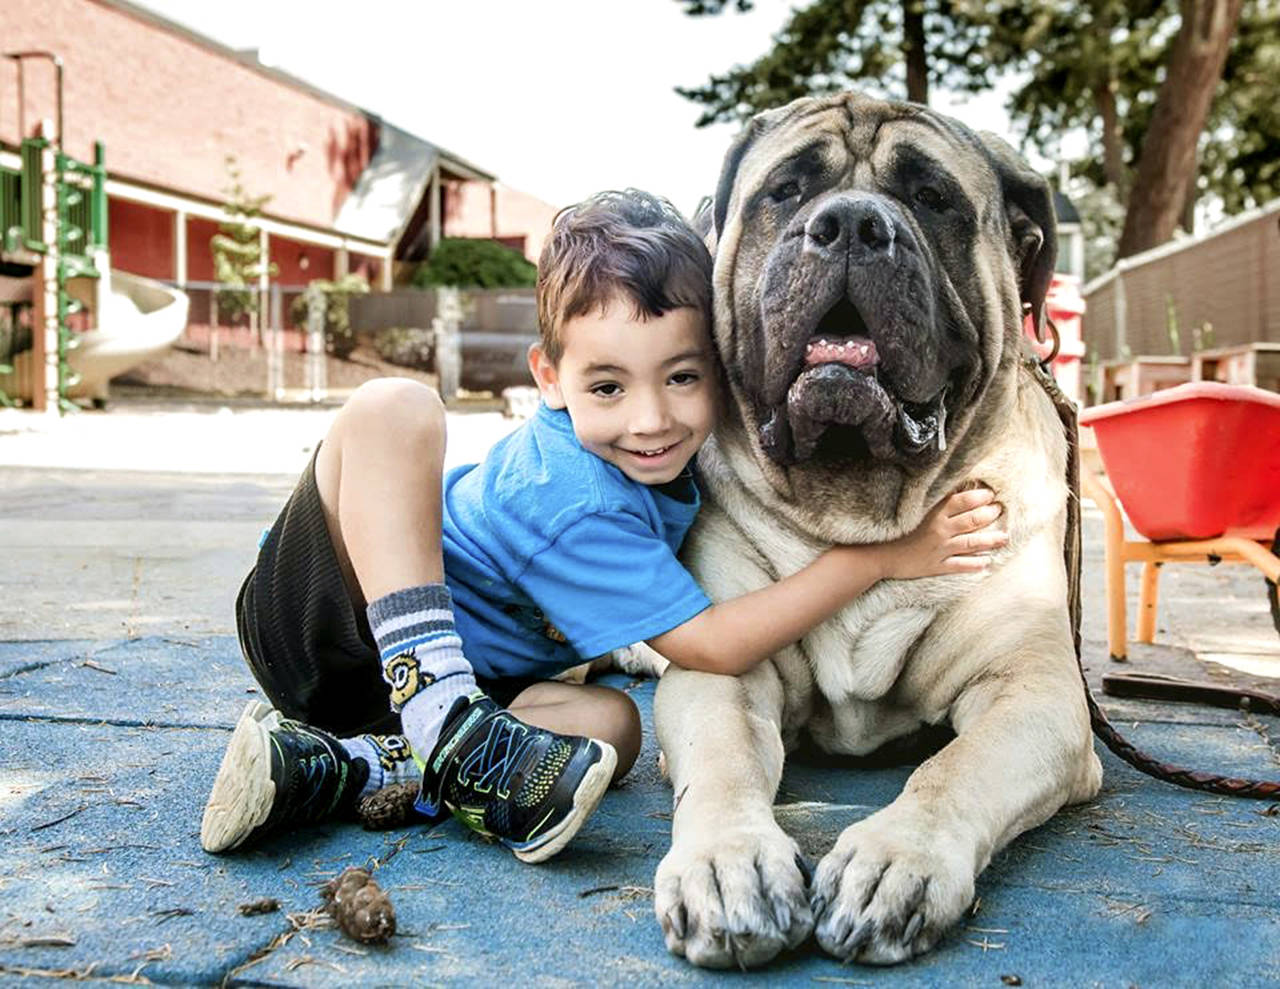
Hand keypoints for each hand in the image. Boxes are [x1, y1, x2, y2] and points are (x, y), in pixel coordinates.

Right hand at [879, 487, 1006, 579]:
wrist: (874, 555)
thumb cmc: (890, 528)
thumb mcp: (910, 509)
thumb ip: (930, 500)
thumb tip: (950, 489)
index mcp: (933, 513)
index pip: (963, 501)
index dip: (980, 497)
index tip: (990, 494)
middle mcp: (940, 530)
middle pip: (972, 521)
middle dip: (989, 515)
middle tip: (999, 510)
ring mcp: (940, 549)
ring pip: (972, 543)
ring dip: (991, 540)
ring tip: (1004, 537)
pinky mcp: (936, 565)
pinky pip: (960, 566)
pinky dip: (974, 565)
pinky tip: (986, 563)